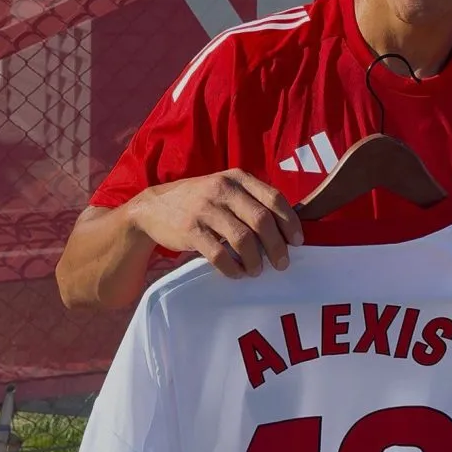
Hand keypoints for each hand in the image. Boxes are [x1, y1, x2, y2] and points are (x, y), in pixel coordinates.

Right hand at [130, 169, 302, 278]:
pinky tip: (236, 273)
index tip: (298, 241)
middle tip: (282, 263)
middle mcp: (223, 189)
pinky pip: (219, 254)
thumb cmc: (199, 200)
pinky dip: (232, 268)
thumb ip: (251, 200)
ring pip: (243, 239)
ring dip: (255, 260)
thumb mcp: (224, 188)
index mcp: (237, 178)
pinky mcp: (190, 230)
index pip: (274, 198)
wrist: (153, 208)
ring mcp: (206, 209)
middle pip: (262, 220)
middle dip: (277, 246)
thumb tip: (285, 227)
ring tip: (257, 271)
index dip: (290, 221)